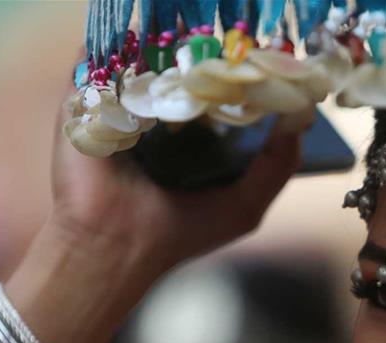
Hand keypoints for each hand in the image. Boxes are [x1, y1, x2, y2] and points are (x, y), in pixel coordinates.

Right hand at [4, 79, 302, 342]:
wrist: (117, 248)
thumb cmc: (182, 231)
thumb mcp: (246, 205)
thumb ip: (277, 166)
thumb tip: (298, 119)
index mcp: (193, 136)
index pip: (222, 93)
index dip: (244, 80)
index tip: (264, 69)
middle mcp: (160, 116)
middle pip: (189, 71)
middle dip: (213, 64)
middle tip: (233, 55)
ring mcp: (122, 104)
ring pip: (151, 61)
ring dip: (174, 56)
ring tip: (198, 51)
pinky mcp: (87, 101)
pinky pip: (108, 65)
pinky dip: (132, 60)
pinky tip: (159, 65)